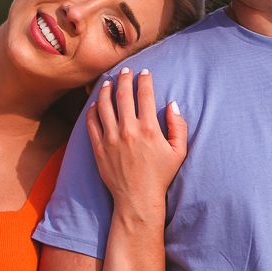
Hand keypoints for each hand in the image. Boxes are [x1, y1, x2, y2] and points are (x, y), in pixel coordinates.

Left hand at [89, 68, 186, 218]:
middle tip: (125, 71)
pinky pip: (92, 122)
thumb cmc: (160, 176)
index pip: (145, 95)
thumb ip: (178, 126)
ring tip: (107, 83)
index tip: (144, 72)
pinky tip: (96, 103)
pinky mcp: (98, 147)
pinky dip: (93, 109)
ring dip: (105, 90)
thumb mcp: (179, 152)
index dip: (145, 80)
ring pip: (104, 105)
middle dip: (124, 78)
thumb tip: (172, 104)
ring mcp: (111, 138)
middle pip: (123, 95)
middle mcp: (128, 130)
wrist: (137, 199)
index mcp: (149, 129)